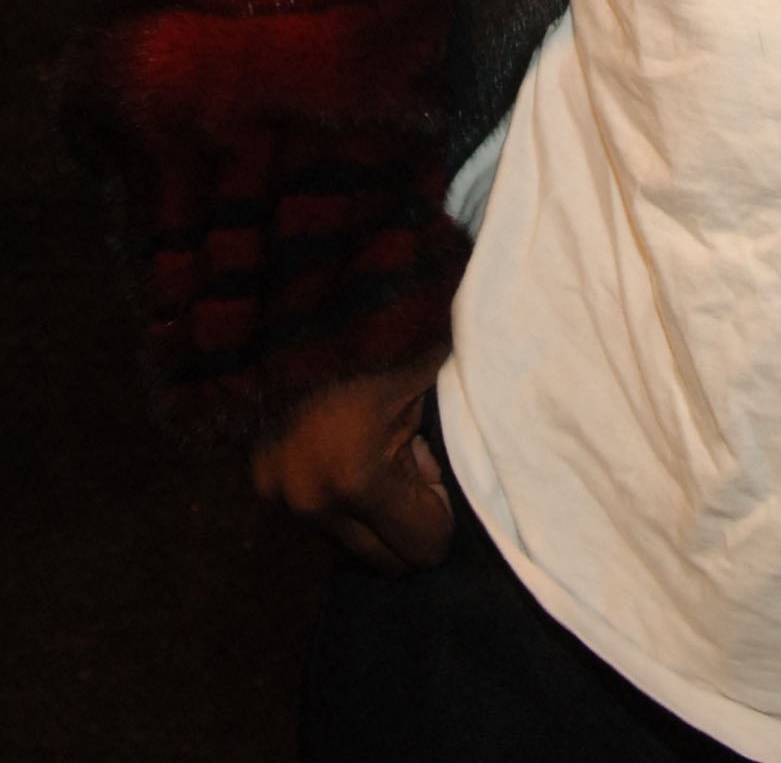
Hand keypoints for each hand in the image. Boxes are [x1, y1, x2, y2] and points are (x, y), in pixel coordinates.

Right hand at [252, 351, 453, 569]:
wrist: (303, 302)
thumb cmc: (379, 337)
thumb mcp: (422, 392)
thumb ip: (430, 456)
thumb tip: (429, 488)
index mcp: (357, 480)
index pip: (420, 546)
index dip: (441, 517)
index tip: (440, 483)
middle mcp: (312, 502)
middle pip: (380, 558)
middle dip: (406, 525)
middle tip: (417, 471)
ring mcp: (279, 494)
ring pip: (345, 540)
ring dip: (370, 514)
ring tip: (381, 452)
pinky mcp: (260, 479)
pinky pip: (316, 512)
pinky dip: (338, 497)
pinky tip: (348, 452)